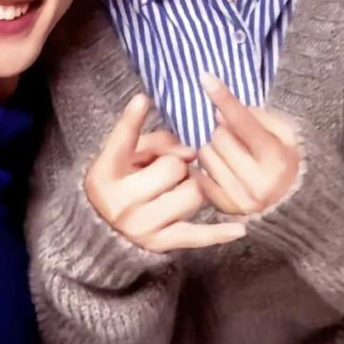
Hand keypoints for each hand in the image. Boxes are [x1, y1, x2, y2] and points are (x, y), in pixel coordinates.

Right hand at [85, 94, 246, 252]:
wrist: (104, 228)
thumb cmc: (120, 181)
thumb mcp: (123, 156)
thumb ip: (153, 142)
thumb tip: (192, 151)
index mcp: (106, 173)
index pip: (123, 141)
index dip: (132, 119)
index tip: (143, 99)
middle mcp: (122, 201)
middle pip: (172, 168)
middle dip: (176, 163)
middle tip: (167, 169)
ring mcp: (143, 225)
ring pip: (192, 194)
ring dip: (192, 187)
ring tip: (177, 189)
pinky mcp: (161, 243)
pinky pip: (196, 236)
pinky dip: (218, 233)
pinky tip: (239, 229)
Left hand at [196, 73, 299, 215]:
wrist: (305, 207)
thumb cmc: (295, 162)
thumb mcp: (289, 134)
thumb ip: (258, 118)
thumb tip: (221, 113)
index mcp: (277, 159)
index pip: (243, 121)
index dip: (224, 98)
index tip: (204, 77)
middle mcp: (258, 183)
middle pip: (219, 136)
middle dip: (226, 130)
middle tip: (239, 137)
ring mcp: (240, 199)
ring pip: (206, 155)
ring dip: (215, 149)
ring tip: (234, 155)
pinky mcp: (226, 209)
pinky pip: (200, 177)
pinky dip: (208, 168)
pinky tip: (225, 168)